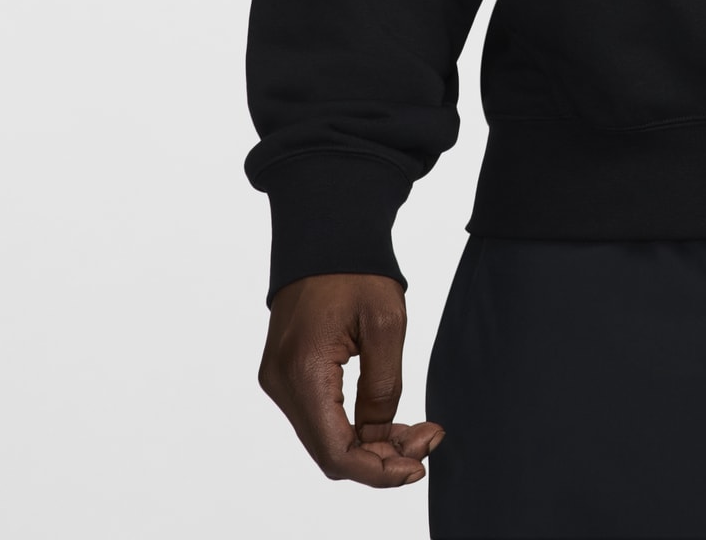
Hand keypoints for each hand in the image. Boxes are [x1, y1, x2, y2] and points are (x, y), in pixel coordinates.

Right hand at [258, 272, 444, 486]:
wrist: (325, 234)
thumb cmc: (357, 269)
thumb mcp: (387, 323)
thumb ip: (385, 386)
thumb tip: (380, 435)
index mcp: (304, 371)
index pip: (336, 451)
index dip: (379, 470)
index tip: (419, 465)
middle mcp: (281, 383)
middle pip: (329, 451)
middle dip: (380, 458)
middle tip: (427, 440)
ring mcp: (279, 380)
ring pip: (324, 438)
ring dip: (368, 445)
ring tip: (414, 432)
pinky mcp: (285, 374)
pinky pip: (318, 417)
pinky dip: (352, 427)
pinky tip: (385, 422)